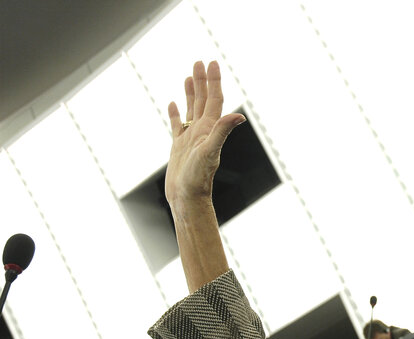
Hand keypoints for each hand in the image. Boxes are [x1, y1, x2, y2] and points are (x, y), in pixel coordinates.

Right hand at [166, 61, 244, 207]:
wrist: (187, 199)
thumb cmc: (198, 179)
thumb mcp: (210, 152)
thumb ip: (222, 132)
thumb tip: (238, 116)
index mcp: (210, 129)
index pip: (214, 99)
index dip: (213, 81)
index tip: (211, 62)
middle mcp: (203, 132)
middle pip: (203, 100)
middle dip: (202, 81)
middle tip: (200, 62)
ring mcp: (191, 139)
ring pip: (191, 110)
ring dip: (191, 93)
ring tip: (189, 77)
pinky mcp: (179, 148)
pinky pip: (177, 125)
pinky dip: (176, 114)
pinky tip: (173, 104)